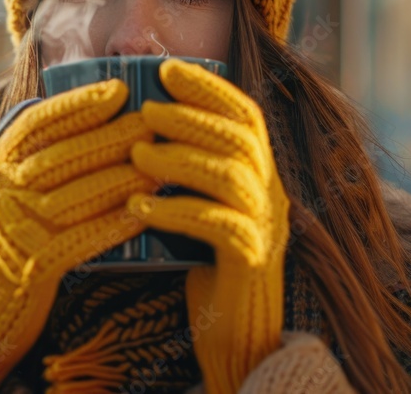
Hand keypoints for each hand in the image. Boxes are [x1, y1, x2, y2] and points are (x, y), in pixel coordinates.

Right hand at [0, 79, 154, 391]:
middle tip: (155, 121)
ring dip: (123, 177)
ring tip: (160, 164)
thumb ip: (30, 162)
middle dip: (114, 135)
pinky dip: (115, 224)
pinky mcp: (33, 268)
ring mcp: (16, 229)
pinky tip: (144, 213)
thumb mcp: (1, 193)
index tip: (118, 90)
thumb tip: (84, 122)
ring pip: (77, 194)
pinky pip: (82, 239)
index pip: (38, 124)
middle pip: (64, 155)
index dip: (78, 104)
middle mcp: (1, 192)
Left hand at [126, 58, 289, 393]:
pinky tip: (138, 209)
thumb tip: (140, 127)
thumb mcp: (200, 209)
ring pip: (232, 176)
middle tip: (146, 111)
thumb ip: (189, 172)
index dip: (210, 86)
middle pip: (241, 138)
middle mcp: (273, 195)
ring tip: (137, 155)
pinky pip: (217, 224)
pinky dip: (175, 210)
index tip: (167, 69)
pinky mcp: (253, 261)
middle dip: (192, 116)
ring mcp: (268, 228)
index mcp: (261, 176)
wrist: (237, 340)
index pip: (246, 115)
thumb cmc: (207, 268)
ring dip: (180, 159)